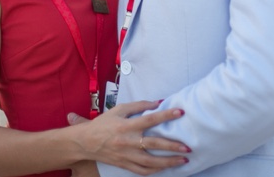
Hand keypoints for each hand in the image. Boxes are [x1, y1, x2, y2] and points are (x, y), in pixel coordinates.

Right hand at [67, 100, 188, 175]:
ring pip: (151, 162)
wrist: (85, 142)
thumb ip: (138, 105)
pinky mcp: (125, 165)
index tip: (180, 112)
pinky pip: (143, 171)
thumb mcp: (119, 109)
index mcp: (127, 125)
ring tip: (184, 160)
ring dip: (169, 162)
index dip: (166, 115)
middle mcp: (128, 141)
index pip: (150, 119)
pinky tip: (166, 168)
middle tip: (188, 147)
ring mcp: (127, 155)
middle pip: (154, 144)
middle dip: (172, 146)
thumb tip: (157, 103)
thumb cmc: (103, 124)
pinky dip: (156, 171)